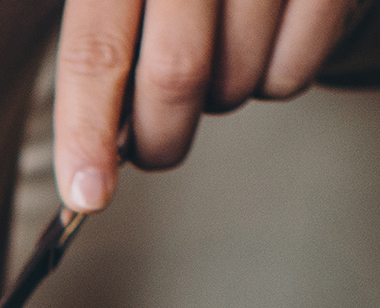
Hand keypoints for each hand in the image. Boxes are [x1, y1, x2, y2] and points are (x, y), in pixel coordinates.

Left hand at [54, 0, 354, 210]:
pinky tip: (265, 42)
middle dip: (159, 135)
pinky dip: (273, 79)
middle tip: (155, 145)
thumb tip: (97, 138)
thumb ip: (105, 44)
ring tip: (219, 55)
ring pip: (237, 79)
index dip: (86, 131)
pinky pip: (293, 72)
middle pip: (174, 74)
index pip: (96, 51)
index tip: (87, 193)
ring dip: (220, 96)